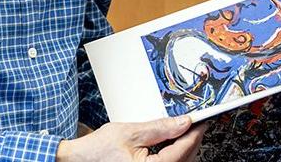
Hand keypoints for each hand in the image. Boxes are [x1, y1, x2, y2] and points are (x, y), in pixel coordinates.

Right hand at [55, 116, 207, 161]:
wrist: (79, 160)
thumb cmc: (98, 151)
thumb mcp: (131, 132)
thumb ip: (160, 128)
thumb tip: (183, 122)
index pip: (183, 150)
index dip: (194, 133)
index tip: (201, 121)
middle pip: (185, 159)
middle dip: (191, 140)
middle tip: (194, 123)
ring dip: (183, 148)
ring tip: (182, 130)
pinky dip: (173, 155)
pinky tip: (170, 144)